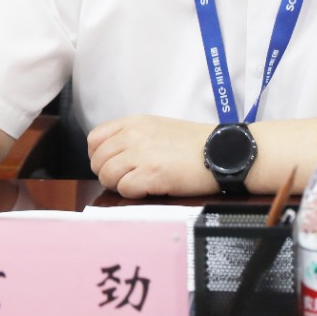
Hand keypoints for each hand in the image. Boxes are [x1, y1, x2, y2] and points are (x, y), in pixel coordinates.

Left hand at [87, 114, 216, 198]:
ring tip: (140, 184)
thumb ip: (133, 136)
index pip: (95, 139)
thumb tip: (113, 155)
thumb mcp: (158, 127)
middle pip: (98, 161)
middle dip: (109, 174)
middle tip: (128, 179)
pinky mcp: (150, 174)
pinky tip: (150, 189)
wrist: (222, 151)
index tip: (112, 164)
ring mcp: (141, 154)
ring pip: (107, 176)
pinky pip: (124, 189)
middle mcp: (133, 135)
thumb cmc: (195, 144)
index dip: (99, 156)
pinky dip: (133, 193)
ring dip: (119, 185)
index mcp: (134, 122)